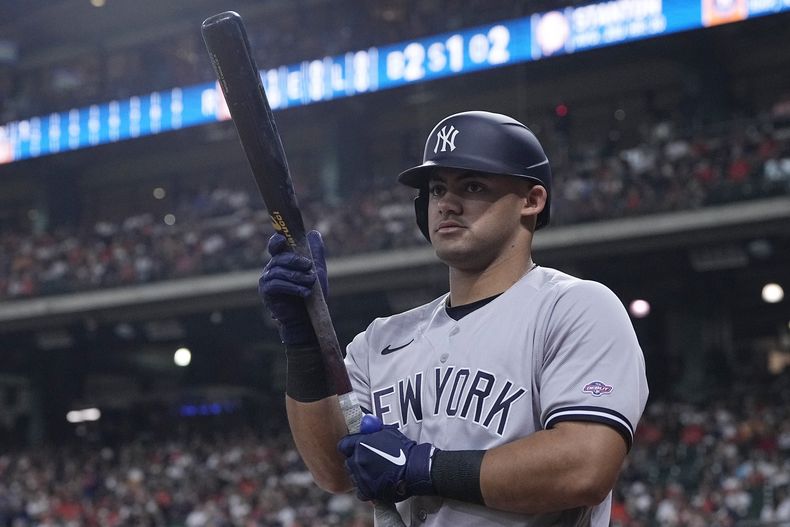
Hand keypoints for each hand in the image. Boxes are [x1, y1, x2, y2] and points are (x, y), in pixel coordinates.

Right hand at [258, 230, 327, 344]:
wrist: (307, 318)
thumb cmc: (311, 295)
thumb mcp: (317, 271)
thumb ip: (315, 253)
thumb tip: (314, 233)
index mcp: (282, 260)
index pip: (275, 245)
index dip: (277, 240)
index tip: (283, 239)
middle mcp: (272, 268)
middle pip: (280, 257)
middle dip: (296, 260)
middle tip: (309, 266)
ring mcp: (267, 280)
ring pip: (279, 271)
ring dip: (297, 276)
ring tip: (311, 283)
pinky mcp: (267, 292)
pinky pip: (277, 284)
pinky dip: (292, 287)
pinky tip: (305, 292)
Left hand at [338, 415, 435, 501]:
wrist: (414, 469)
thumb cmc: (403, 450)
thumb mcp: (388, 432)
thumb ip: (373, 430)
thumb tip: (365, 427)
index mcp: (361, 444)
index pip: (343, 445)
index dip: (349, 446)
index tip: (354, 448)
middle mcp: (358, 460)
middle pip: (348, 461)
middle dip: (355, 460)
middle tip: (366, 461)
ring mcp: (361, 476)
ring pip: (354, 475)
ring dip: (361, 474)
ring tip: (375, 472)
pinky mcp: (367, 491)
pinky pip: (359, 490)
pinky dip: (366, 488)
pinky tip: (375, 483)